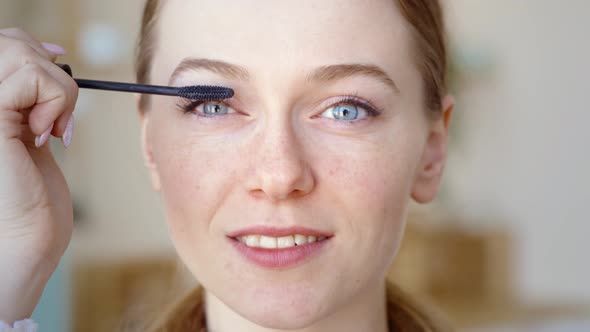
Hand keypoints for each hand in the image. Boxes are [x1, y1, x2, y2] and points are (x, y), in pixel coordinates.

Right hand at [0, 28, 77, 321]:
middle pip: (9, 42)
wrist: (23, 242)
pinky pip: (33, 77)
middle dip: (48, 69)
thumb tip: (53, 54)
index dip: (32, 46)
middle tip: (57, 115)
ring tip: (52, 130)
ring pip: (23, 54)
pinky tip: (49, 136)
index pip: (1, 44)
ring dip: (58, 91)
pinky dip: (58, 101)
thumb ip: (30, 95)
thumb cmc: (30, 199)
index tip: (60, 65)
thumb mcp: (30, 131)